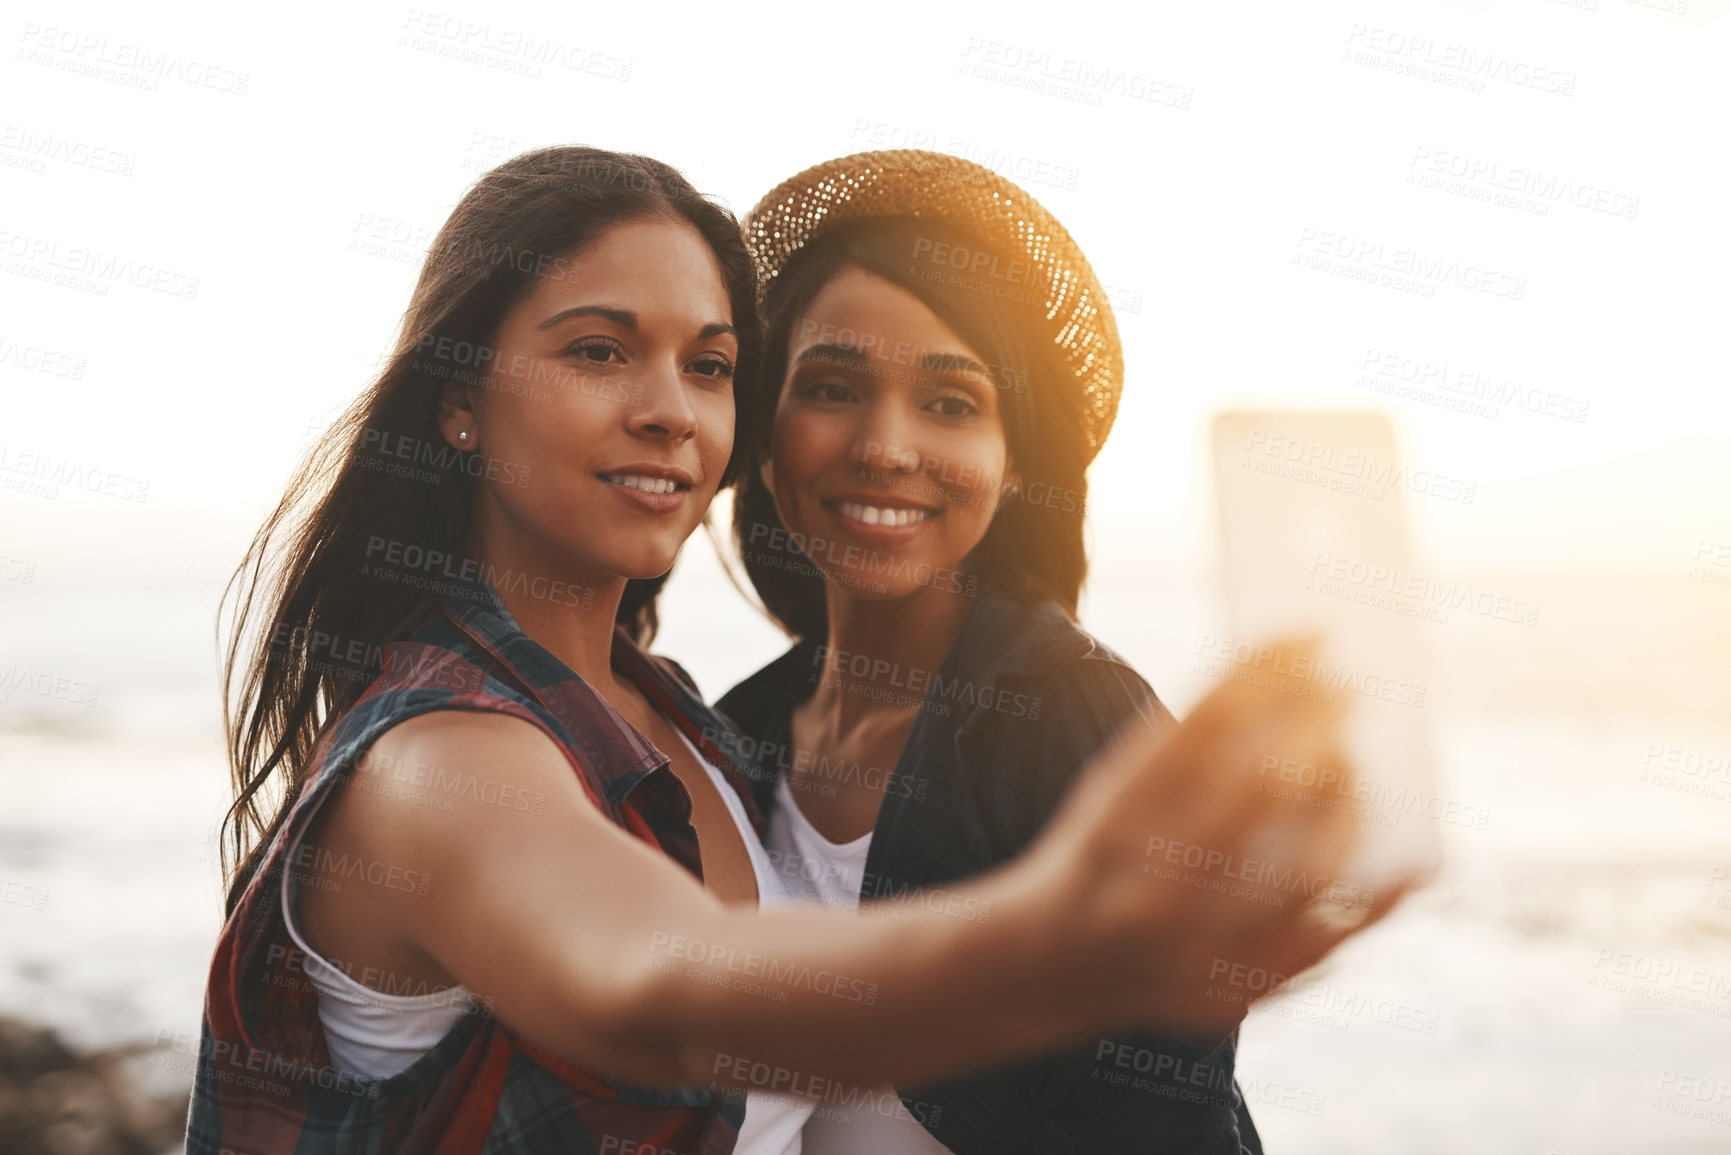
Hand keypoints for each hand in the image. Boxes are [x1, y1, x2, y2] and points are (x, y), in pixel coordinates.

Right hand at [1031, 638, 1412, 1035]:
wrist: (1055, 966)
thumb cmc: (1101, 853)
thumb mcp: (1113, 788)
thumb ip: (1184, 741)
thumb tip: (1289, 667)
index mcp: (1112, 827)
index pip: (1201, 731)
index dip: (1266, 674)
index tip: (1314, 633)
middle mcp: (1148, 892)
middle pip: (1256, 792)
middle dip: (1315, 729)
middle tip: (1352, 688)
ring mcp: (1193, 951)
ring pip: (1299, 873)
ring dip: (1345, 806)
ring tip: (1359, 764)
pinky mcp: (1234, 993)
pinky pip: (1323, 947)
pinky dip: (1373, 905)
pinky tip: (1409, 866)